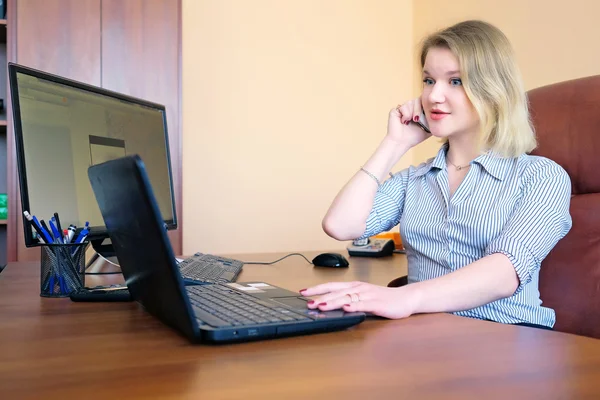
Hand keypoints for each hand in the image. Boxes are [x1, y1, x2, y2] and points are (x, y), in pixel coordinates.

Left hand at [300, 281, 419, 318]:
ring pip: (347, 298)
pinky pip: (364, 305)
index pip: (331, 286)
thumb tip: (329, 304)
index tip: (303, 292)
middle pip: (336, 291)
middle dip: (320, 297)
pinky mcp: (378, 304)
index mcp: (354, 286)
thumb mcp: (363, 297)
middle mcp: (359, 288)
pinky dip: (354, 306)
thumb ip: (349, 300)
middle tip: (307, 302)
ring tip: (320, 306)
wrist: (406, 298)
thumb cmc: (384, 298)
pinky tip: (346, 308)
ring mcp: (368, 295)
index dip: (317, 289)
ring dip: (333, 302)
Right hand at [387, 97, 430, 147]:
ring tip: (410, 121)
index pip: (424, 101)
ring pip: (410, 102)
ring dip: (412, 112)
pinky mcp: (395, 111)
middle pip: (418, 100)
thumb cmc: (414, 137)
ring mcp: (402, 109)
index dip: (426, 105)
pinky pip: (402, 106)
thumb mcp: (429, 128)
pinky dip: (405, 114)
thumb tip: (442, 114)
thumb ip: (435, 120)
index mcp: (418, 111)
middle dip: (418, 109)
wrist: (402, 143)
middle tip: (417, 119)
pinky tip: (404, 122)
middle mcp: (410, 108)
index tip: (425, 114)